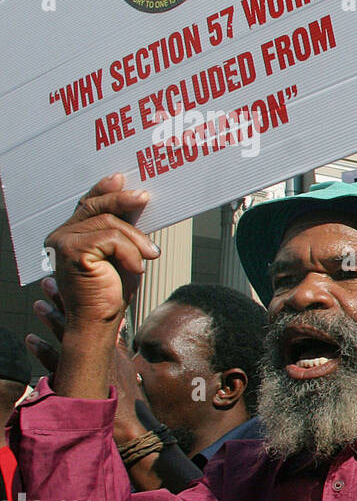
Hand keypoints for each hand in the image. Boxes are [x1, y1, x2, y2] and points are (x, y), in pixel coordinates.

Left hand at [27, 276, 150, 442]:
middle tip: (48, 283)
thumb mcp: (127, 364)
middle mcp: (97, 350)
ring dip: (51, 320)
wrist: (128, 421)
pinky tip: (31, 340)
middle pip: (77, 319)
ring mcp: (85, 364)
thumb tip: (117, 326)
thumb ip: (119, 345)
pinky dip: (42, 350)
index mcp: (109, 345)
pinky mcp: (72, 379)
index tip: (71, 281)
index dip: (81, 297)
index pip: (94, 314)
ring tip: (38, 305)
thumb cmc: (128, 394)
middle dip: (62, 300)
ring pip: (65, 337)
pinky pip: (54, 363)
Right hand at [45, 174, 157, 334]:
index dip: (104, 189)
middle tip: (145, 198)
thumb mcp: (121, 253)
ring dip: (136, 240)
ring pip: (111, 223)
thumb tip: (137, 201)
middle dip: (124, 200)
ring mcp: (63, 242)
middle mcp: (61, 235)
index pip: (88, 204)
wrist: (100, 321)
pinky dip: (130, 252)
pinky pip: (112, 238)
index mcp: (70, 234)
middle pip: (98, 207)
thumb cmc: (111, 291)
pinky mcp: (72, 251)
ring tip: (150, 255)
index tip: (121, 179)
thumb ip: (122, 229)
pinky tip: (136, 268)